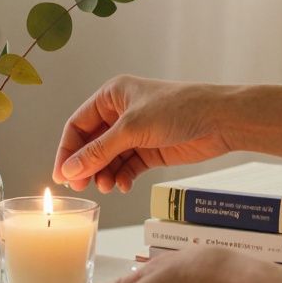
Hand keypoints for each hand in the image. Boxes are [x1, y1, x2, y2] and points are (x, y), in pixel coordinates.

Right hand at [53, 75, 236, 192]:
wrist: (220, 120)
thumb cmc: (179, 109)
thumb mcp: (132, 129)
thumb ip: (99, 151)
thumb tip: (70, 169)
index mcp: (111, 96)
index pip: (77, 125)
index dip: (67, 150)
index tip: (61, 175)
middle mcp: (120, 114)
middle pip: (91, 144)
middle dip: (86, 165)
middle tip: (80, 186)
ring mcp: (135, 133)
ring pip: (108, 159)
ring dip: (104, 174)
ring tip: (106, 187)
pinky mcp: (150, 150)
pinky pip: (126, 167)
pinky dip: (122, 177)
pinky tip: (122, 185)